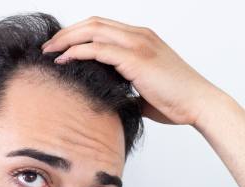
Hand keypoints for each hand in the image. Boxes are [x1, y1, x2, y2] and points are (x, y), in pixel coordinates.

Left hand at [41, 16, 224, 125]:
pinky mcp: (136, 58)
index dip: (76, 34)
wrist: (198, 104)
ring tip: (48, 52)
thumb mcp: (143, 88)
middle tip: (46, 47)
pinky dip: (77, 52)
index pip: (100, 26)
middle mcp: (138, 36)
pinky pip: (98, 49)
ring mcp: (138, 44)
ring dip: (66, 39)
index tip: (57, 47)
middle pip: (92, 23)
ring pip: (92, 30)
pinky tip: (63, 60)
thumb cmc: (174, 100)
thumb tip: (105, 97)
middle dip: (65, 33)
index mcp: (140, 39)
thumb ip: (123, 86)